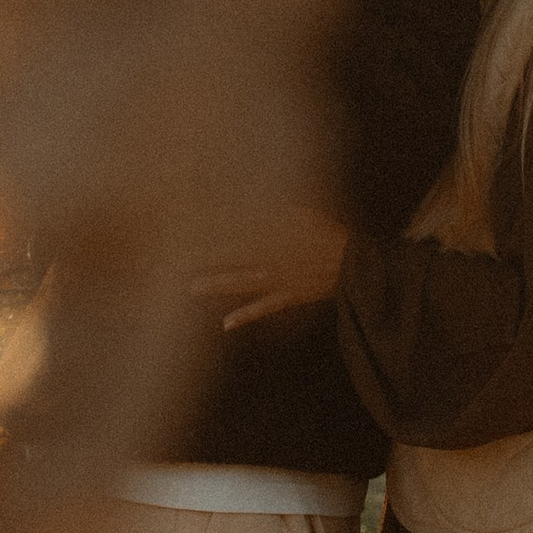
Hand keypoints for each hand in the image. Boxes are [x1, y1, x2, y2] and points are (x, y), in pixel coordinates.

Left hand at [197, 207, 348, 330]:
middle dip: (206, 256)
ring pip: (242, 282)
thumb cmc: (328, 233)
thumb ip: (275, 213)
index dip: (212, 231)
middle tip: (178, 259)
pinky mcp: (288, 296)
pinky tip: (226, 323)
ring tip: (192, 288)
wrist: (353, 263)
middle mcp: (271, 257)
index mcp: (274, 233)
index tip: (188, 230)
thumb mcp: (301, 214)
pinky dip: (246, 315)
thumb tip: (251, 209)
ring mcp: (278, 279)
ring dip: (217, 284)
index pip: (235, 230)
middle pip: (232, 255)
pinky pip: (264, 307)